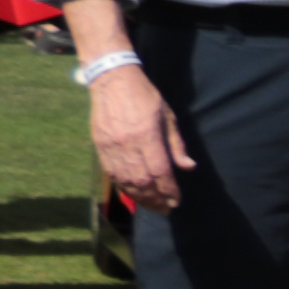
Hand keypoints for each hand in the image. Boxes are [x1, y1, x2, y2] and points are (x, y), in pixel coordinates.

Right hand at [85, 53, 192, 209]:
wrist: (112, 80)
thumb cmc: (145, 96)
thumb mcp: (168, 116)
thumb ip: (177, 144)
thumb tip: (189, 167)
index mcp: (146, 135)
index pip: (159, 171)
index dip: (168, 190)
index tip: (176, 201)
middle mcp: (126, 144)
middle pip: (141, 180)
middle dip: (155, 198)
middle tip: (165, 209)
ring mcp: (110, 146)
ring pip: (125, 180)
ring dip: (139, 197)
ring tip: (152, 206)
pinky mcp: (99, 146)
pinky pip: (111, 173)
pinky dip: (123, 187)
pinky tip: (133, 194)